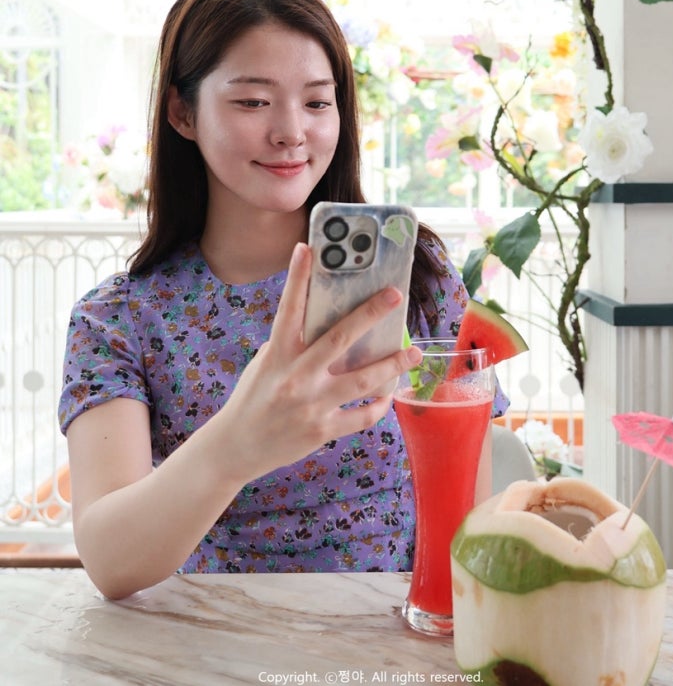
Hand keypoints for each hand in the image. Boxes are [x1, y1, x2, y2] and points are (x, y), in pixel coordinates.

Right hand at [213, 242, 420, 484]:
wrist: (236, 446)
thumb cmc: (254, 397)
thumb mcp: (266, 364)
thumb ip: (294, 345)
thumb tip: (331, 323)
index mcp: (277, 354)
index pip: (288, 309)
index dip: (298, 277)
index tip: (309, 248)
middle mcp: (295, 376)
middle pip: (338, 339)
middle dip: (370, 314)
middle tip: (395, 295)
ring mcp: (310, 404)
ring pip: (361, 380)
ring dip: (392, 365)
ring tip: (414, 353)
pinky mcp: (322, 429)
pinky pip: (361, 415)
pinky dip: (379, 403)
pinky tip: (389, 392)